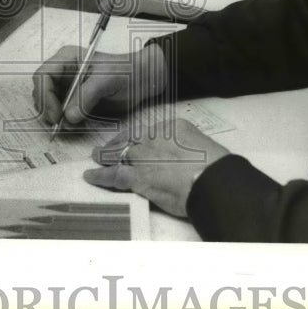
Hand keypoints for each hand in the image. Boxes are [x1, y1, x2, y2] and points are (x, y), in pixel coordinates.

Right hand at [32, 44, 166, 131]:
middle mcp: (63, 71)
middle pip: (41, 90)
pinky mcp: (74, 100)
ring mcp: (67, 86)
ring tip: (67, 126)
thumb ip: (87, 96)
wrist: (143, 80)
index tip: (56, 115)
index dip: (45, 96)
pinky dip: (63, 121)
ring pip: (48, 103)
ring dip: (54, 116)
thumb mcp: (107, 80)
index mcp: (67, 58)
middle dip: (47, 108)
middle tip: (58, 125)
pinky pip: (60, 111)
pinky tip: (73, 125)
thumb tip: (68, 117)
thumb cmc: (127, 72)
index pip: (43, 75)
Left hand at [84, 119, 230, 217]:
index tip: (132, 142)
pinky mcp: (138, 176)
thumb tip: (184, 158)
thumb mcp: (203, 147)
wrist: (214, 181)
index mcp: (172, 127)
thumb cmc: (216, 168)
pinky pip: (113, 174)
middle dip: (118, 143)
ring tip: (96, 158)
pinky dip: (100, 175)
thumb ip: (187, 149)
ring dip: (105, 156)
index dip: (137, 138)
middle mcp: (154, 138)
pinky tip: (91, 176)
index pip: (148, 131)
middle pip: (130, 139)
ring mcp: (144, 156)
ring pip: (118, 153)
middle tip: (108, 147)